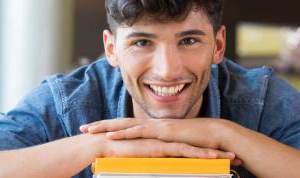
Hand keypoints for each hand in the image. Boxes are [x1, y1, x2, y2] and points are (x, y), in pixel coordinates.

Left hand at [83, 119, 242, 164]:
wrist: (215, 136)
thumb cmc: (198, 142)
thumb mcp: (175, 147)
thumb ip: (163, 149)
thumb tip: (155, 155)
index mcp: (153, 128)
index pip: (127, 127)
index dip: (110, 128)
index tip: (95, 130)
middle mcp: (151, 124)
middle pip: (121, 123)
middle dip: (101, 125)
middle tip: (84, 127)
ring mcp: (156, 126)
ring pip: (126, 125)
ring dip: (106, 127)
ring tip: (90, 130)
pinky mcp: (161, 132)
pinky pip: (139, 132)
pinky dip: (123, 133)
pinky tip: (110, 135)